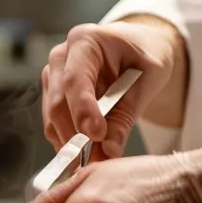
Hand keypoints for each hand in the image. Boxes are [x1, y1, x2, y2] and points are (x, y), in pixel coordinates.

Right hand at [44, 16, 185, 158]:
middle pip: (58, 102)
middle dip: (76, 135)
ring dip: (72, 144)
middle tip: (98, 161)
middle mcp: (60, 57)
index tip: (96, 135)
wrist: (137, 49)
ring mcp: (52, 76)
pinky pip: (54, 126)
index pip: (75, 79)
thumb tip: (109, 150)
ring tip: (97, 162)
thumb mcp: (149, 79)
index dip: (83, 109)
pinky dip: (70, 143)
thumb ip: (127, 113)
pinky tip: (89, 153)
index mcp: (85, 40)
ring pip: (52, 118)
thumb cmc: (145, 57)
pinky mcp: (52, 96)